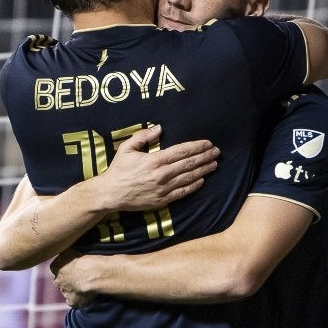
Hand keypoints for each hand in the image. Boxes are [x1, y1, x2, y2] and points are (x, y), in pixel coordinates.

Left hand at [51, 249, 95, 307]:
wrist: (92, 273)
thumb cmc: (85, 258)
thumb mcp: (72, 249)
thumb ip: (66, 253)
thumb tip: (67, 252)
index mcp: (55, 266)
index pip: (56, 268)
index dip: (65, 269)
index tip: (73, 267)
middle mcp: (57, 280)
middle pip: (60, 281)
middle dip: (67, 280)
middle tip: (80, 277)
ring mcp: (64, 292)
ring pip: (66, 291)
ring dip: (73, 289)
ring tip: (85, 285)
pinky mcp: (72, 301)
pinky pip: (73, 301)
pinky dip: (78, 300)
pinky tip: (86, 295)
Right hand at [98, 125, 218, 211]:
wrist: (111, 193)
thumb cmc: (119, 169)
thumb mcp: (127, 148)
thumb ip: (143, 136)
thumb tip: (159, 128)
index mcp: (155, 160)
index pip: (182, 151)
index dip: (197, 146)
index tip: (208, 143)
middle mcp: (162, 174)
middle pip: (189, 163)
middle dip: (205, 157)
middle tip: (216, 152)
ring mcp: (163, 188)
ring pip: (188, 177)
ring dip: (203, 170)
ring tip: (214, 164)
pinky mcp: (162, 199)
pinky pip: (182, 192)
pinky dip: (194, 186)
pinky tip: (202, 180)